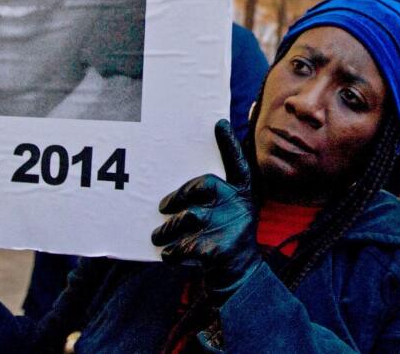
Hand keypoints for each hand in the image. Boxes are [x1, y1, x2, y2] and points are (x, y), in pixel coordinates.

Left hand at [151, 120, 259, 300]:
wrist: (239, 277)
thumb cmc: (225, 238)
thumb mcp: (230, 213)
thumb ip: (214, 197)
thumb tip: (178, 187)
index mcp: (242, 194)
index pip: (238, 163)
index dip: (229, 144)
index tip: (219, 123)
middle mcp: (240, 206)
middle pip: (204, 186)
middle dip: (178, 196)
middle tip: (163, 207)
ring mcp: (231, 227)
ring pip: (188, 218)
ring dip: (167, 230)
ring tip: (157, 236)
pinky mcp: (220, 250)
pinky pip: (184, 245)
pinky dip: (172, 253)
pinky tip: (168, 256)